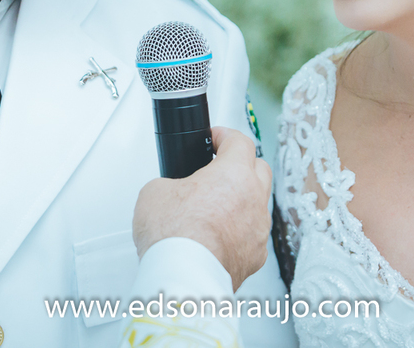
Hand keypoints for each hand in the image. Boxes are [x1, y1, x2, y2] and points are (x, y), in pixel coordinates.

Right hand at [133, 127, 272, 290]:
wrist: (184, 276)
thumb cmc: (175, 235)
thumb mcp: (154, 192)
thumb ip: (169, 183)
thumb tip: (169, 193)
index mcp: (234, 173)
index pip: (240, 141)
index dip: (225, 136)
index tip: (216, 138)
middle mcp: (254, 198)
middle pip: (259, 168)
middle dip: (241, 165)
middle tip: (220, 169)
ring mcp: (258, 229)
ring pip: (258, 204)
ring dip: (241, 201)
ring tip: (215, 207)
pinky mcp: (255, 256)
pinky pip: (252, 235)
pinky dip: (239, 232)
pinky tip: (218, 237)